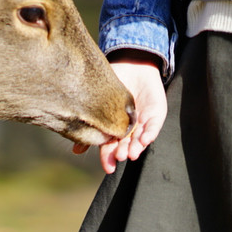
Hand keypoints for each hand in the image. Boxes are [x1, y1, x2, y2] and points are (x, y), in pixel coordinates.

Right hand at [73, 51, 167, 173]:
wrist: (132, 63)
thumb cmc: (111, 82)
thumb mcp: (97, 101)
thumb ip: (89, 121)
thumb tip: (75, 147)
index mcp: (112, 127)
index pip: (109, 145)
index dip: (108, 157)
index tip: (108, 168)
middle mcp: (127, 128)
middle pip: (124, 144)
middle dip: (121, 152)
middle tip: (118, 157)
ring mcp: (142, 123)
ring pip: (139, 139)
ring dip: (135, 147)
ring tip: (131, 154)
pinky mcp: (156, 115)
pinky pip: (153, 127)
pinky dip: (149, 134)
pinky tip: (144, 140)